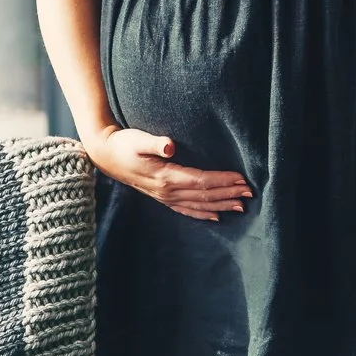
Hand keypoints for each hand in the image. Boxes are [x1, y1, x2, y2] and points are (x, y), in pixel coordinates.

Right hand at [86, 125, 252, 221]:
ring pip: (198, 205)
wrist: (105, 155)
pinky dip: (203, 213)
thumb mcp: (137, 139)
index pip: (201, 182)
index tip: (242, 179)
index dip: (223, 181)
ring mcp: (164, 197)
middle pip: (204, 196)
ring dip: (221, 205)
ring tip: (241, 206)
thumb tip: (170, 145)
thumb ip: (154, 142)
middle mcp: (167, 191)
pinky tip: (216, 216)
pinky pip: (186, 210)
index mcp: (165, 177)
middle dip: (228, 194)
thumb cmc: (123, 143)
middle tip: (250, 193)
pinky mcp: (161, 197)